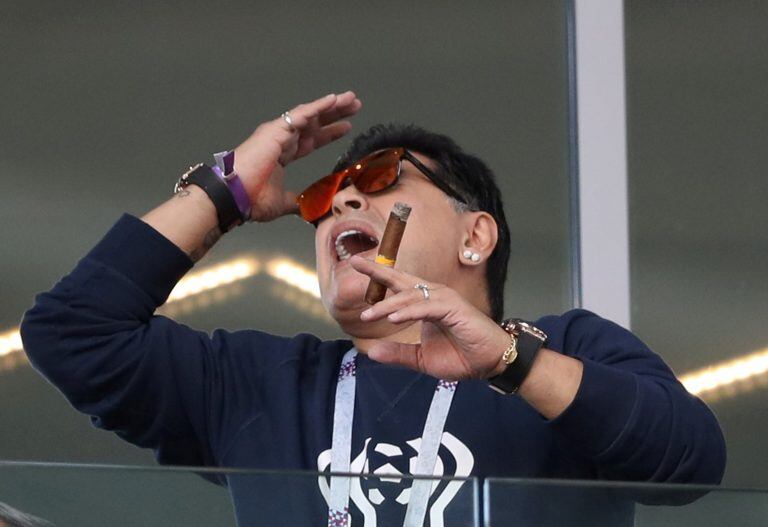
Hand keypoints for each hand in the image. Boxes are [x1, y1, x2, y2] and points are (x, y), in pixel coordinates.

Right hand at [233, 91, 361, 221]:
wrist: (234, 197)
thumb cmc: (250, 199)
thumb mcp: (282, 202)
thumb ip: (296, 201)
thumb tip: (308, 208)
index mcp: (282, 154)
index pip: (311, 140)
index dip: (329, 133)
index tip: (347, 127)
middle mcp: (280, 140)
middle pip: (314, 123)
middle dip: (334, 114)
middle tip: (355, 106)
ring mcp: (277, 133)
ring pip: (310, 114)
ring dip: (331, 106)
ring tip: (351, 99)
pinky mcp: (275, 131)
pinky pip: (300, 115)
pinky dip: (317, 107)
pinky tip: (334, 100)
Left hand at [349, 255, 509, 379]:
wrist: (490, 364)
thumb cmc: (461, 356)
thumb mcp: (422, 359)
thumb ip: (398, 354)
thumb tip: (371, 352)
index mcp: (424, 304)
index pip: (397, 287)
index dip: (377, 275)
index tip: (354, 264)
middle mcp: (433, 296)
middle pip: (401, 280)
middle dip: (377, 271)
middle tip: (355, 262)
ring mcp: (444, 300)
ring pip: (411, 296)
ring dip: (388, 305)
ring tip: (369, 315)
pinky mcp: (454, 309)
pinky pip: (427, 308)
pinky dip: (409, 312)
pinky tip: (394, 319)